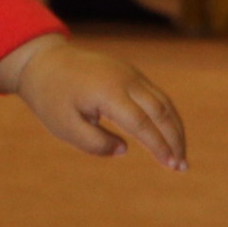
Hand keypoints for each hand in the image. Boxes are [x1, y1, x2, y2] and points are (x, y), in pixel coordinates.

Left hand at [0, 36, 187, 168]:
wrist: (45, 60)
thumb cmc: (52, 98)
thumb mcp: (64, 127)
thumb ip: (94, 143)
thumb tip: (124, 149)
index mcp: (108, 92)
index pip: (143, 123)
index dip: (159, 146)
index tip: (171, 165)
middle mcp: (126, 79)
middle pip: (162, 111)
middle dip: (175, 140)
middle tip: (182, 167)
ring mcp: (131, 73)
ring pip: (164, 102)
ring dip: (175, 129)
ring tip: (179, 155)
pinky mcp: (131, 73)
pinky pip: (156, 96)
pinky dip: (167, 117)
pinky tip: (169, 136)